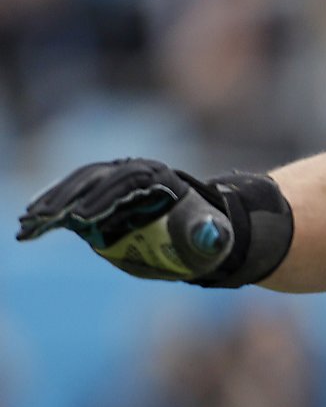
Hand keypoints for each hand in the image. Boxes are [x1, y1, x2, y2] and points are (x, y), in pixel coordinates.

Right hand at [18, 158, 234, 280]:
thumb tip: (208, 234)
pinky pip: (74, 194)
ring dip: (53, 201)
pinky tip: (33, 221)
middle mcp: (135, 171)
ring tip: (31, 222)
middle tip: (46, 219)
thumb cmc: (206, 234)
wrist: (198, 229)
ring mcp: (116, 179)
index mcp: (160, 177)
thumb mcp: (213, 235)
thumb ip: (208, 235)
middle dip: (68, 197)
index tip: (81, 219)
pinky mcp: (103, 191)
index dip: (102, 199)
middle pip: (95, 177)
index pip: (126, 182)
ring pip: (80, 183)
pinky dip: (53, 206)